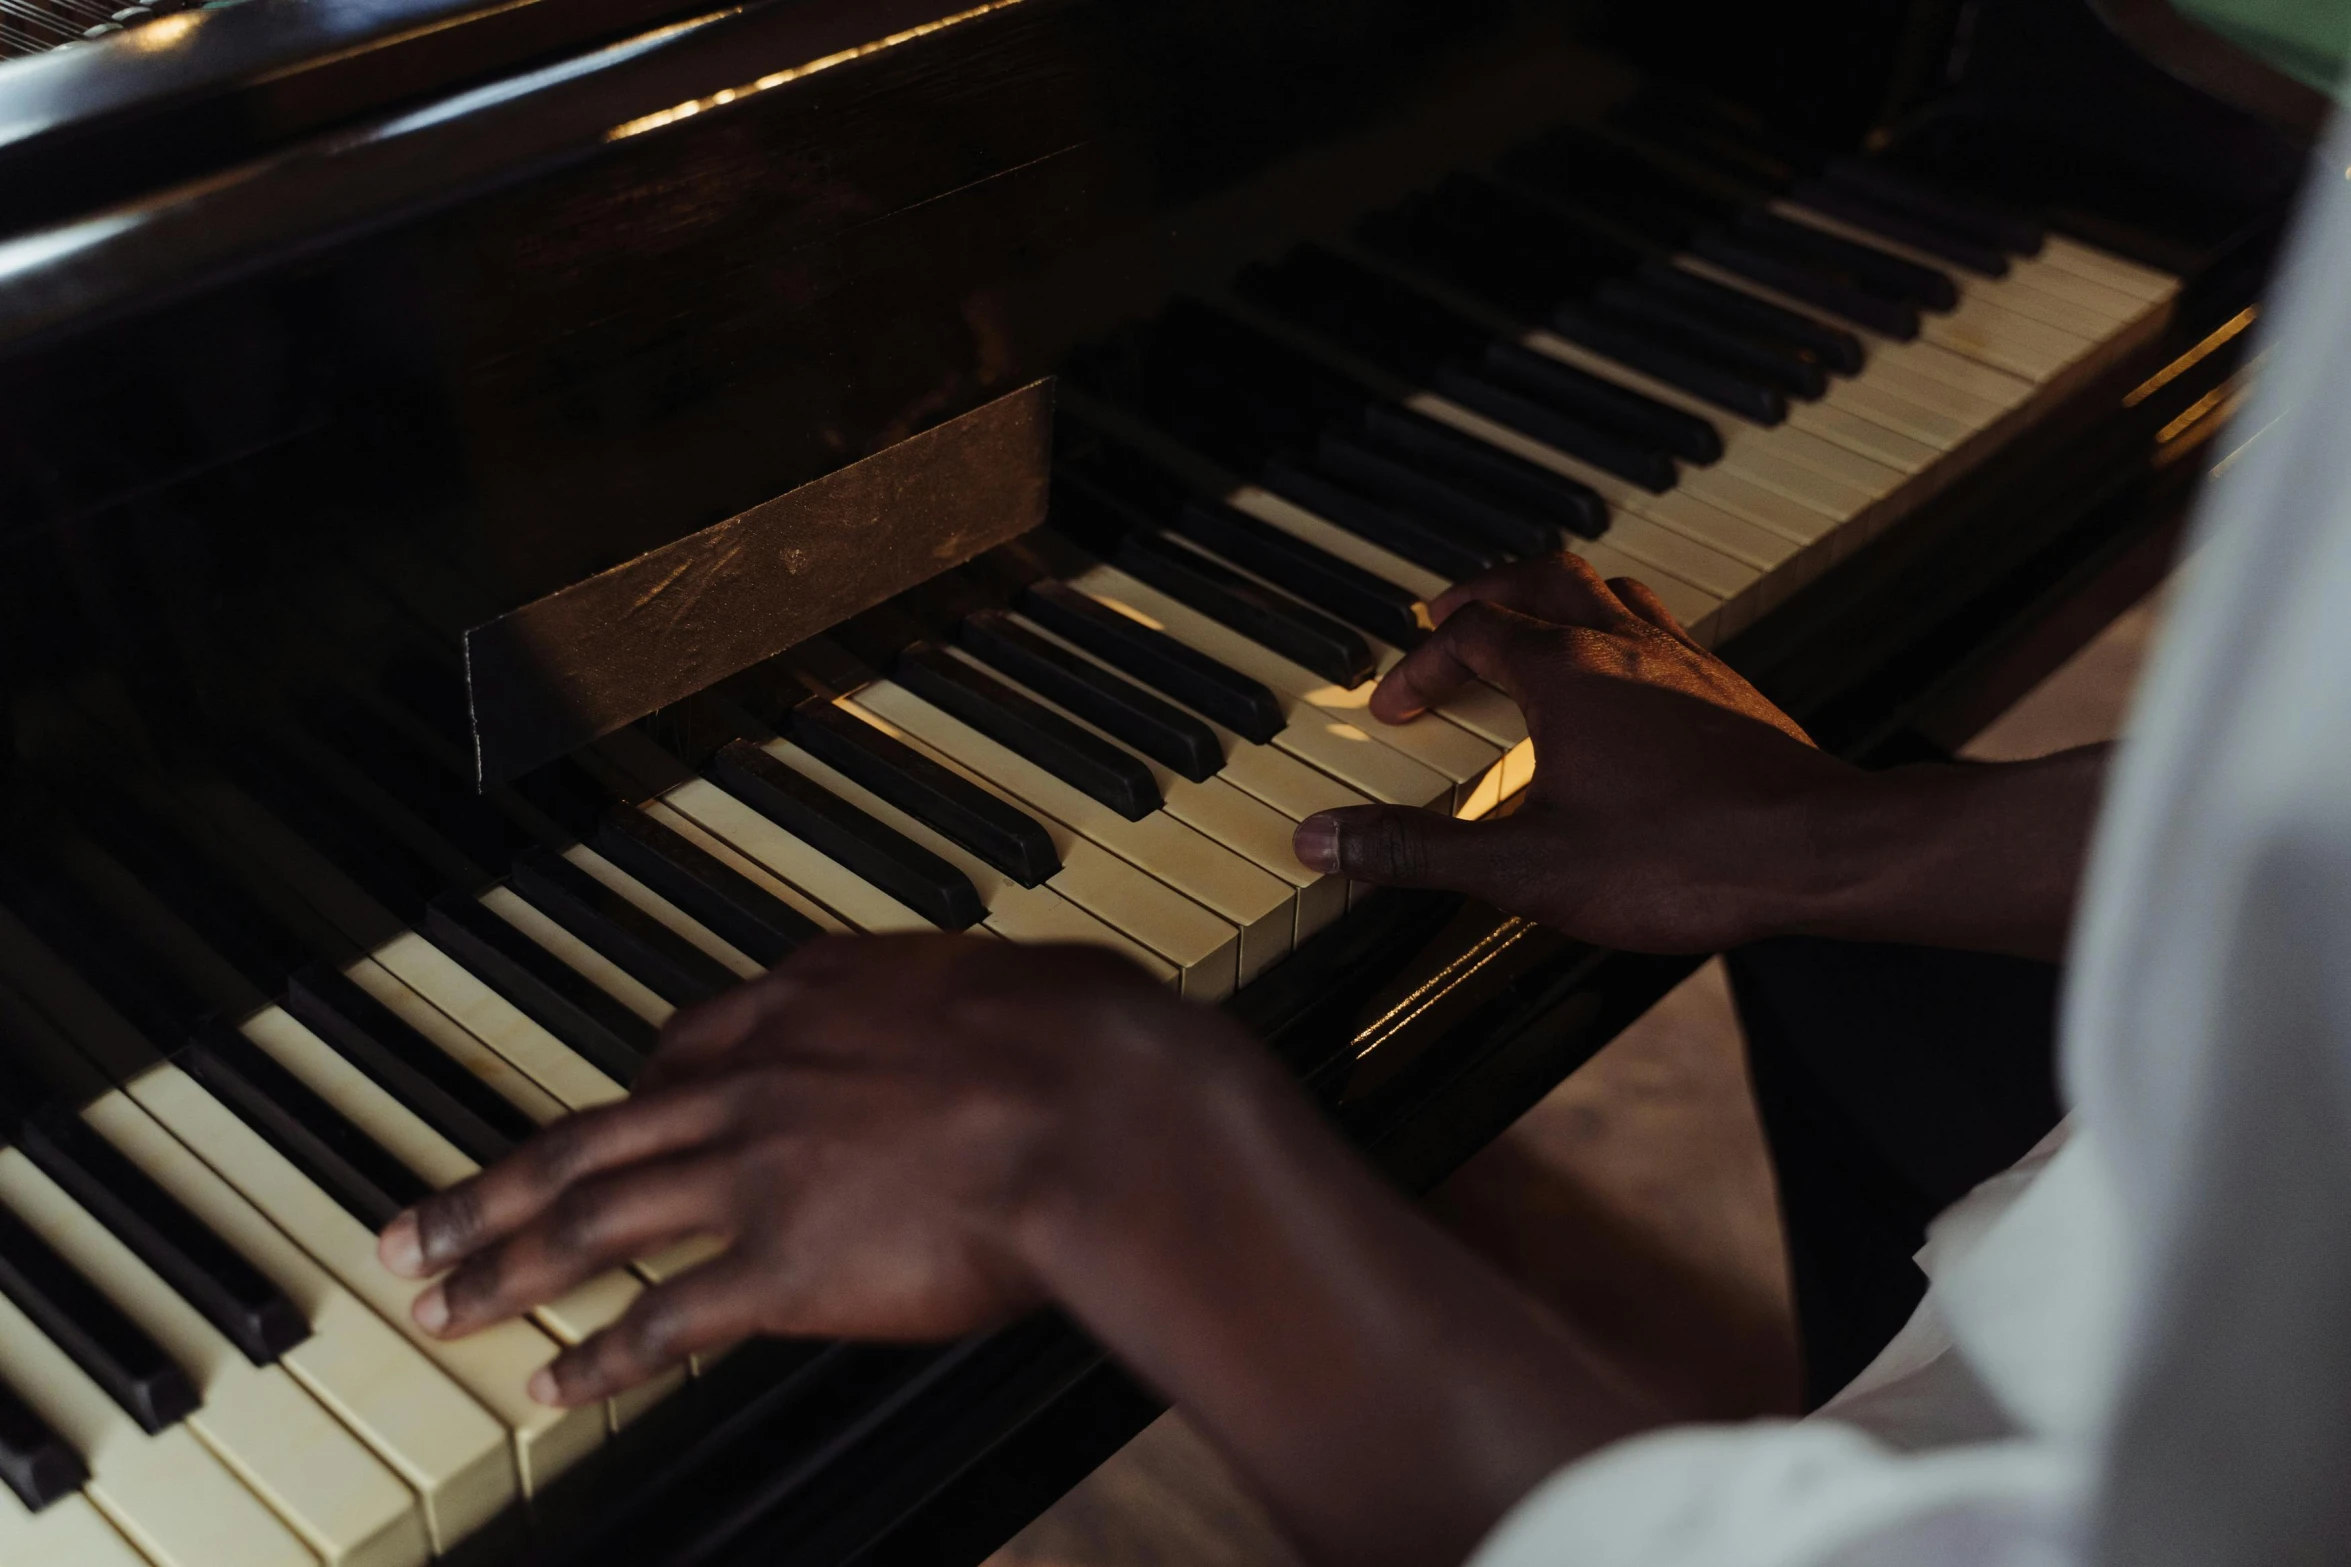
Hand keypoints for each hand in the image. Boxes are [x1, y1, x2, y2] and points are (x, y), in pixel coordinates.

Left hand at [376, 935, 1258, 1405]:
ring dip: (502, 1263)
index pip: (675, 1051)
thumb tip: (983, 998)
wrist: (1092, 1107)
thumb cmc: (1072, 1034)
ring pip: (592, 1222)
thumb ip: (947, 999)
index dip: (622, 1101)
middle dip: (490, 1188)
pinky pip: (665, 1320)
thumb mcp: (994, 979)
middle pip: (589, 1141)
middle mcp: (750, 1081)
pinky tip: (549, 1382)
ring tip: (436, 1300)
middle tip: (412, 1226)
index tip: (589, 1129)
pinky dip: (600, 1356)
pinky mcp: (782, 1266)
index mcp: (800, 1003)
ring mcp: (754, 1174)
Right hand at [1292, 553, 2107, 959]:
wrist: (1822, 855)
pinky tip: (1626, 681)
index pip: (1471, 633)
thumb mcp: (1527, 869)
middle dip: (1484, 591)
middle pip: (1542, 578)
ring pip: (1609, 591)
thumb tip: (1324, 839)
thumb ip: (1419, 851)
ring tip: (1529, 623)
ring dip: (1557, 597)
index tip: (1396, 706)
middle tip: (1447, 611)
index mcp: (1565, 674)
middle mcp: (1625, 647)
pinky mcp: (1731, 693)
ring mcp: (1686, 663)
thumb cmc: (1685, 859)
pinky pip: (1664, 628)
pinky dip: (1620, 632)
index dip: (1421, 662)